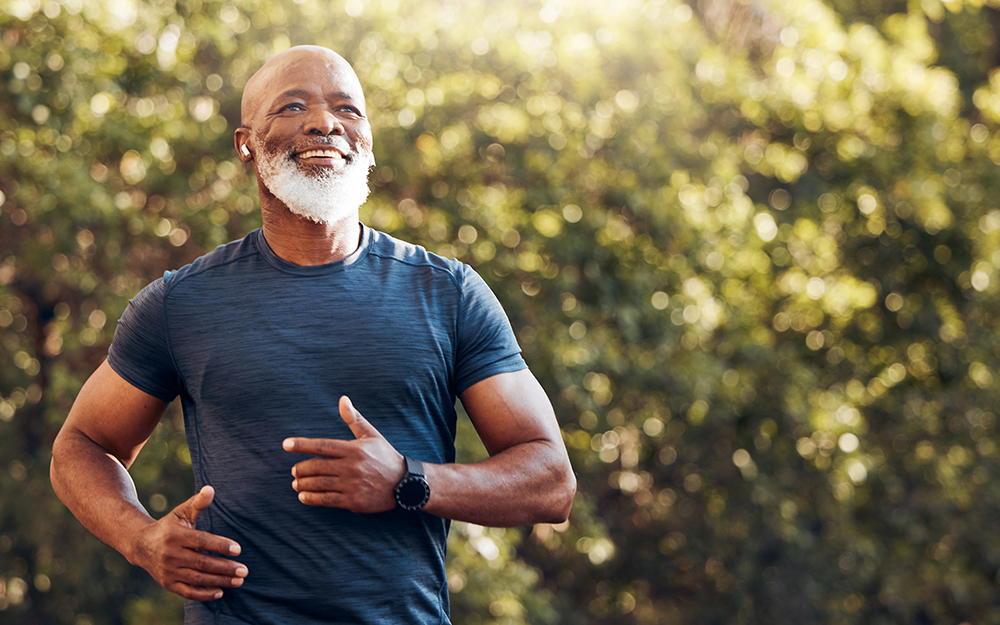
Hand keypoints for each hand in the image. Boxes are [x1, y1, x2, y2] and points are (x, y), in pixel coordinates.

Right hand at [130, 485, 247, 600]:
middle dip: (225, 568)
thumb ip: (198, 503)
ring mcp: (168, 571)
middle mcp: (171, 554)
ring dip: (219, 581)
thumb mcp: (181, 513)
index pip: (201, 542)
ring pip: (197, 579)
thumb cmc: (169, 526)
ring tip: (239, 581)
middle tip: (244, 570)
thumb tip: (210, 489)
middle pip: (202, 563)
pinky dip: (203, 594)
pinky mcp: (168, 584)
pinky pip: (187, 592)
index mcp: (175, 535)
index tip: (238, 549)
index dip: (220, 546)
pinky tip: (220, 592)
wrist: (141, 545)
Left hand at [283, 396, 405, 512]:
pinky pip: (327, 500)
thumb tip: (343, 399)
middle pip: (317, 466)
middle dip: (301, 468)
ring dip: (303, 483)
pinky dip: (311, 498)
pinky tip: (303, 496)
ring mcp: (352, 484)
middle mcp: (351, 466)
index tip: (286, 444)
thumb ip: (354, 419)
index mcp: (353, 449)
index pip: (322, 445)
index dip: (302, 445)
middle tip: (294, 470)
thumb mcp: (371, 435)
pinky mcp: (353, 501)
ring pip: (319, 484)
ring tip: (295, 483)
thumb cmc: (385, 456)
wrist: (404, 484)